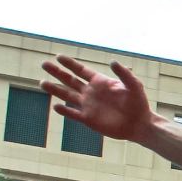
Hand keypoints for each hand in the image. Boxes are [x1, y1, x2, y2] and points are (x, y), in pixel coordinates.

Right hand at [40, 56, 155, 141]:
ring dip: (55, 89)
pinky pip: (73, 114)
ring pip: (67, 95)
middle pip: (70, 80)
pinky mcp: (88, 119)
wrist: (139, 124)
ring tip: (42, 82)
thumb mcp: (134, 86)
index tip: (58, 56)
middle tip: (44, 64)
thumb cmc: (139, 103)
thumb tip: (112, 61)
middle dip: (57, 72)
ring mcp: (88, 106)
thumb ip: (124, 74)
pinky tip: (56, 106)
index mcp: (100, 82)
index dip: (70, 64)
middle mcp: (91, 92)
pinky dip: (65, 111)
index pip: (81, 70)